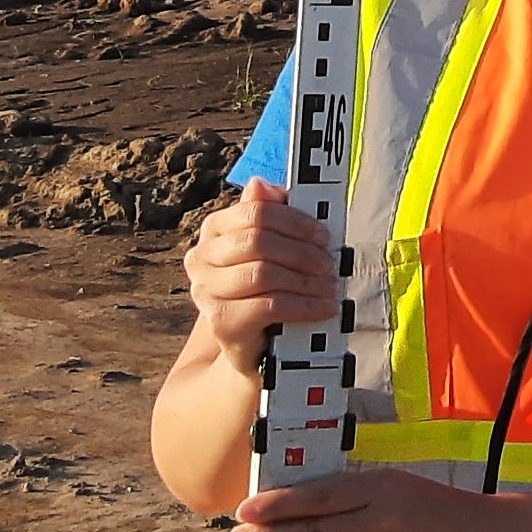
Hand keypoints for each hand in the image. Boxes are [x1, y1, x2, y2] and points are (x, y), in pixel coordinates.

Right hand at [184, 178, 339, 375]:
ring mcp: (206, 291)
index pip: (255, 212)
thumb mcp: (270, 251)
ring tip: (331, 288)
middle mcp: (201, 258)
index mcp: (214, 230)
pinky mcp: (221, 322)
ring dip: (306, 281)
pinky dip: (304, 305)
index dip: (295, 222)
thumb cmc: (264, 292)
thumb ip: (270, 217)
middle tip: (329, 264)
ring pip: (264, 273)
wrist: (253, 347)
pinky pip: (270, 305)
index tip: (323, 236)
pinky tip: (323, 307)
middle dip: (301, 252)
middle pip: (258, 241)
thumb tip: (262, 184)